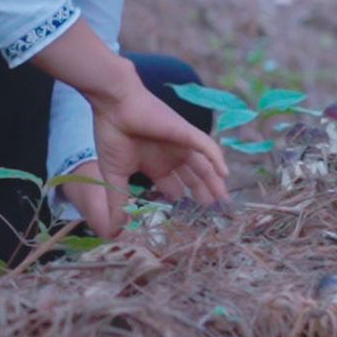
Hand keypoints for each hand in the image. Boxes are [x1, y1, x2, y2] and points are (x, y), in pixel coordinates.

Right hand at [81, 84, 229, 237]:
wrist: (114, 105)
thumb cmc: (112, 135)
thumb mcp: (115, 176)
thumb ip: (118, 203)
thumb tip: (113, 231)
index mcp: (156, 165)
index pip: (174, 188)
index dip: (182, 204)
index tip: (189, 223)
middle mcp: (171, 156)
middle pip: (193, 180)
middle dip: (203, 196)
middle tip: (213, 216)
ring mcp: (180, 145)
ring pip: (204, 167)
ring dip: (214, 183)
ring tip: (223, 201)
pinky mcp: (185, 133)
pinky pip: (206, 146)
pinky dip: (216, 159)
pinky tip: (224, 174)